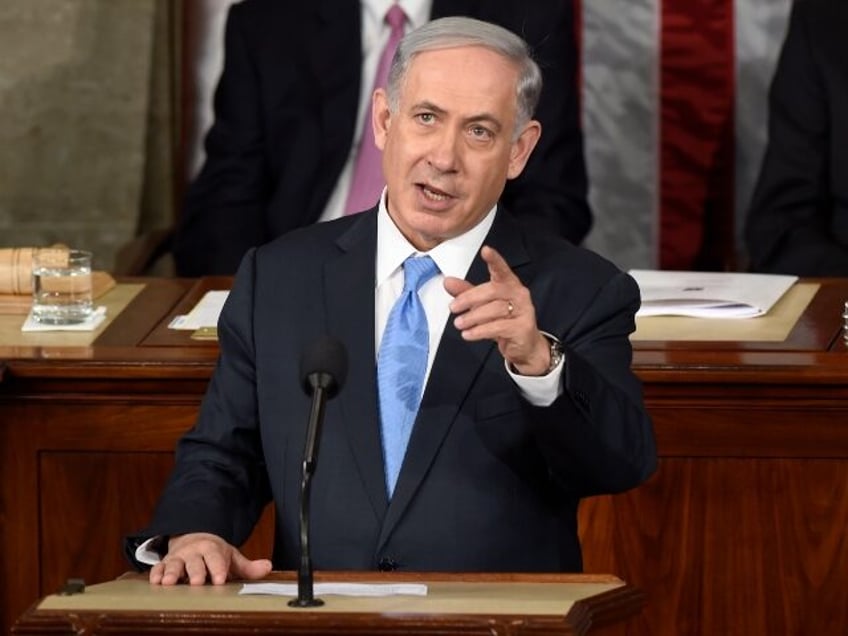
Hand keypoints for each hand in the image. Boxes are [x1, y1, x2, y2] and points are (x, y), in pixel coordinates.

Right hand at [149, 532, 271, 585]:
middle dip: (196, 572)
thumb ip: (248, 566)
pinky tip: (155, 582)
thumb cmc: (215, 554)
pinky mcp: (165, 564)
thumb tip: (268, 567)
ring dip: (172, 573)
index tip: (220, 579)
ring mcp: (178, 558)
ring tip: (168, 583)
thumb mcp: (232, 557)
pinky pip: (158, 568)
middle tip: (198, 582)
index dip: (218, 568)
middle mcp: (194, 552)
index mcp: (212, 549)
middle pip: (195, 562)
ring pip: (175, 565)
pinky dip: (156, 574)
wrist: (193, 538)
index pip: (216, 558)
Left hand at [445, 245, 550, 375]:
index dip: (494, 260)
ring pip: (495, 309)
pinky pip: (498, 327)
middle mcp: (519, 294)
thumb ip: (466, 292)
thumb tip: (448, 282)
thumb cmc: (505, 321)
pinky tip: (469, 334)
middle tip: (453, 307)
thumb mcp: (482, 305)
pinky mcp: (522, 328)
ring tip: (459, 323)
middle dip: (469, 298)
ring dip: (473, 317)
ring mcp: (524, 311)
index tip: (486, 250)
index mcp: (509, 284)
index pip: (501, 269)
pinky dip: (480, 331)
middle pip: (493, 290)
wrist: (524, 345)